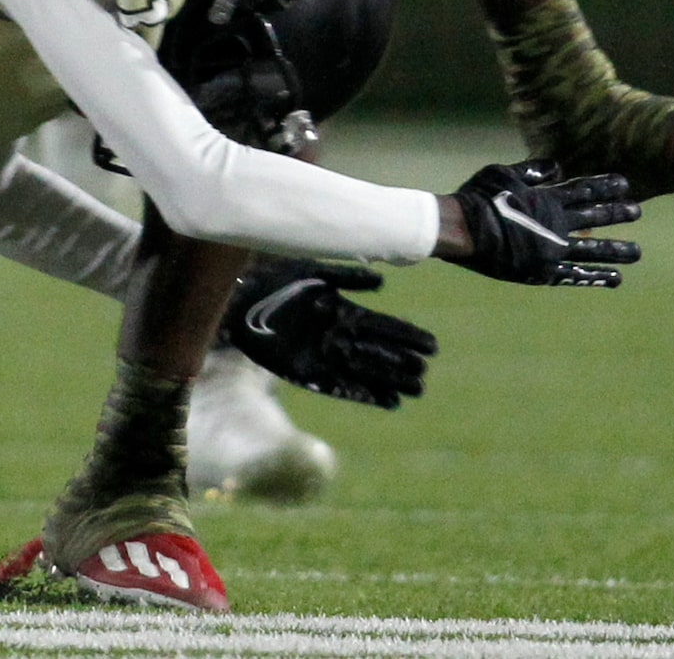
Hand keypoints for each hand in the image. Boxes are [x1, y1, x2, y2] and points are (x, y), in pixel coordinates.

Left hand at [222, 258, 436, 408]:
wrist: (241, 299)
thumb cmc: (275, 278)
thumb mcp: (313, 271)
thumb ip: (346, 276)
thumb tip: (383, 282)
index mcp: (342, 310)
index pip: (382, 325)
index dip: (407, 335)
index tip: (432, 345)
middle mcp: (338, 335)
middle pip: (378, 350)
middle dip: (403, 361)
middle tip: (429, 371)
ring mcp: (325, 355)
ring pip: (366, 371)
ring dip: (391, 380)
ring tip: (418, 390)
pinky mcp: (309, 373)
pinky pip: (343, 387)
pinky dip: (365, 394)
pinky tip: (388, 402)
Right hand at [444, 159, 641, 286]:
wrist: (462, 230)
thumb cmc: (478, 197)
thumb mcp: (503, 173)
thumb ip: (532, 171)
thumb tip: (557, 167)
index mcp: (547, 199)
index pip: (583, 190)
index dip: (605, 186)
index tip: (624, 184)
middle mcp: (556, 224)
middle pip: (594, 217)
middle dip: (617, 213)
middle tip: (637, 211)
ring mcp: (552, 249)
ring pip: (593, 250)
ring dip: (617, 250)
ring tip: (637, 252)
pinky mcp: (544, 271)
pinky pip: (576, 274)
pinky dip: (596, 276)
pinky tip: (614, 278)